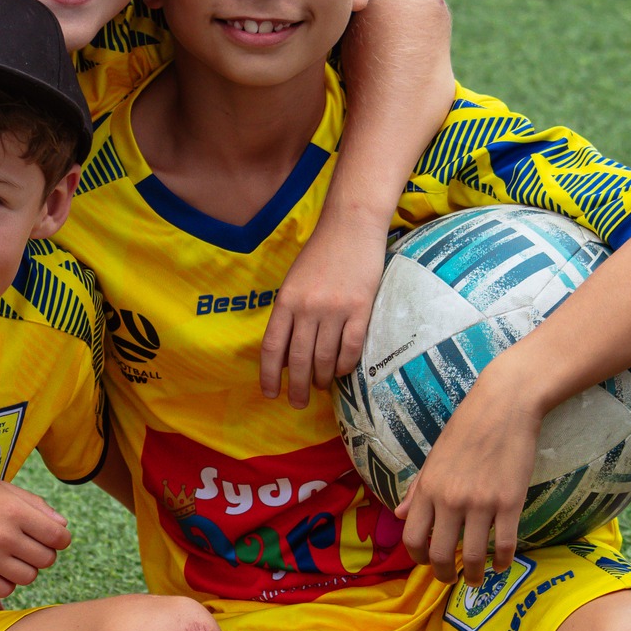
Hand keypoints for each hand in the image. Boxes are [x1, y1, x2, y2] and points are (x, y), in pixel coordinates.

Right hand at [0, 472, 70, 597]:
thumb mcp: (3, 488)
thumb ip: (36, 505)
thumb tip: (63, 527)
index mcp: (16, 511)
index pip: (59, 537)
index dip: (60, 539)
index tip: (49, 537)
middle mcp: (4, 536)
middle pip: (47, 560)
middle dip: (42, 553)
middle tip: (25, 545)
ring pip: (28, 577)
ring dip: (25, 569)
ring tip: (10, 557)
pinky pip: (5, 590)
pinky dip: (6, 582)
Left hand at [261, 214, 388, 408]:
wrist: (351, 227)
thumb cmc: (320, 254)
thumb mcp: (293, 282)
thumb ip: (288, 314)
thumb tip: (285, 353)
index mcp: (286, 301)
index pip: (272, 347)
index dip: (269, 375)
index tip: (270, 393)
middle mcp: (307, 308)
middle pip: (299, 359)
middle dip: (297, 387)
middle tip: (297, 403)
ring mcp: (335, 310)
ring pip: (325, 358)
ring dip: (321, 379)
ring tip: (319, 387)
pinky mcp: (360, 310)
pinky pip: (350, 349)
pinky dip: (344, 366)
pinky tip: (340, 372)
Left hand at [396, 367, 541, 584]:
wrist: (503, 406)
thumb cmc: (466, 428)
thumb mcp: (434, 458)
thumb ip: (418, 489)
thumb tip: (398, 515)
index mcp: (428, 489)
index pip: (412, 537)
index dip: (418, 557)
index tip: (427, 563)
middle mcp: (450, 500)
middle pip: (441, 554)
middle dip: (444, 574)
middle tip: (451, 579)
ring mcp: (481, 503)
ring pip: (474, 555)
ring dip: (474, 575)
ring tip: (477, 579)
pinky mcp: (510, 502)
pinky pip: (505, 544)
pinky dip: (502, 562)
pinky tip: (501, 565)